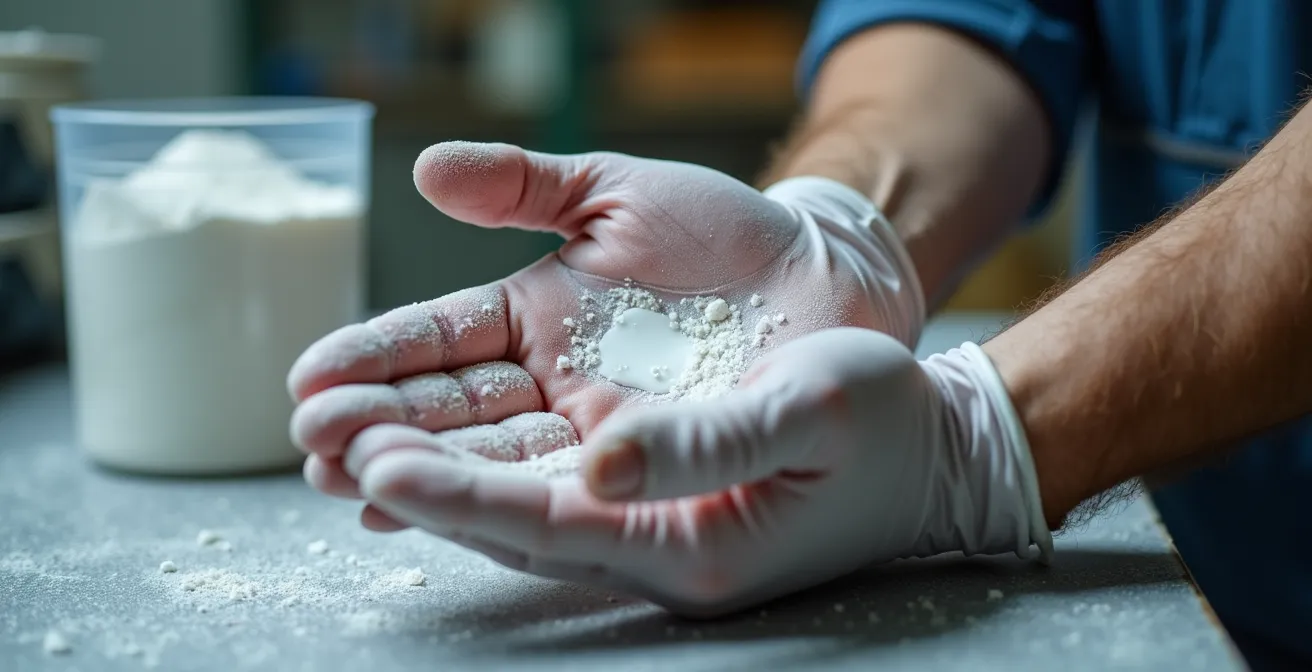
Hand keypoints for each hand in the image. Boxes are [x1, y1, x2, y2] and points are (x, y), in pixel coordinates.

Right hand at [286, 142, 923, 528]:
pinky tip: (429, 514)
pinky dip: (498, 504)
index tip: (310, 377)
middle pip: (450, 412)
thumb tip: (426, 166)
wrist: (823, 277)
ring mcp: (591, 432)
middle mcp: (548, 384)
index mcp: (531, 315)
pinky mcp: (641, 471)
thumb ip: (526, 185)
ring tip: (350, 479)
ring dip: (421, 471)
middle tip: (313, 439)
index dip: (376, 357)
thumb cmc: (724, 231)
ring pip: (493, 458)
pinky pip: (563, 493)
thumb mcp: (619, 192)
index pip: (439, 340)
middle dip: (378, 425)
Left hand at [350, 328, 1052, 615]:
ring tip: (357, 443)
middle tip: (329, 445)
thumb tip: (601, 457)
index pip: (544, 523)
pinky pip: (554, 494)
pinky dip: (492, 472)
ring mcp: (656, 530)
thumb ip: (708, 440)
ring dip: (443, 479)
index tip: (373, 465)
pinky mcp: (658, 503)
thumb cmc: (884, 421)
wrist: (930, 451)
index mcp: (690, 541)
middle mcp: (658, 547)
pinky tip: (445, 447)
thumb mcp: (810, 407)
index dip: (454, 496)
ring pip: (524, 509)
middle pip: (513, 524)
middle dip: (421, 486)